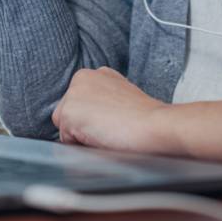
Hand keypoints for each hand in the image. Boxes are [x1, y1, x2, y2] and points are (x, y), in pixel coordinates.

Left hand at [51, 67, 170, 152]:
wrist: (155, 125)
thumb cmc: (146, 119)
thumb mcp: (122, 98)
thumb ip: (102, 102)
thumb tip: (90, 121)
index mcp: (96, 74)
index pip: (81, 105)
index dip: (95, 121)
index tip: (115, 122)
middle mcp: (81, 78)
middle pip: (69, 115)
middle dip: (84, 128)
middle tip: (112, 129)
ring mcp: (73, 94)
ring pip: (66, 128)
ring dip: (83, 137)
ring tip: (108, 133)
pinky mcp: (68, 112)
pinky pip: (67, 141)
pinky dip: (82, 147)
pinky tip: (103, 137)